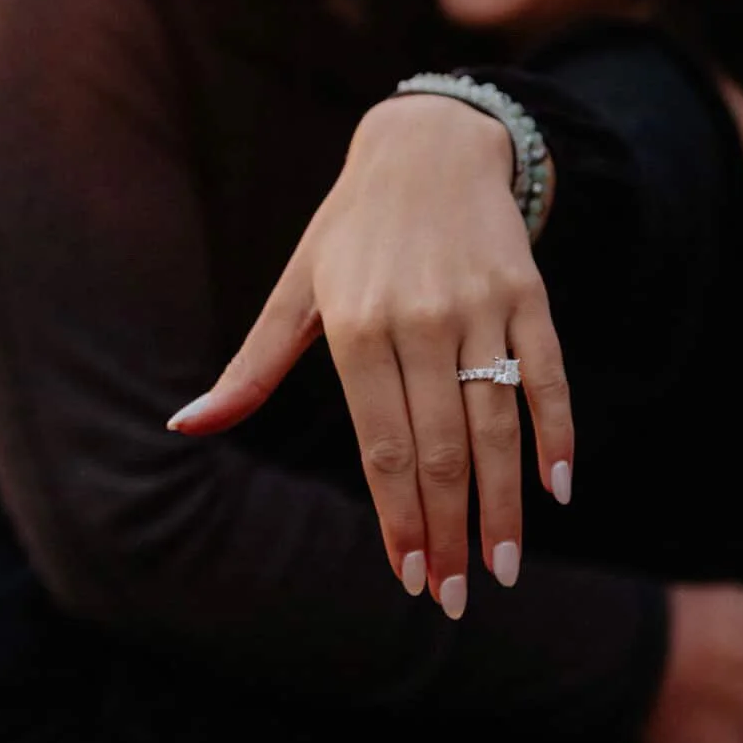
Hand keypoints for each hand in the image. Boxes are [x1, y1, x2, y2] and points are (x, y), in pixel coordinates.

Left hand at [169, 95, 574, 615]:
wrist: (427, 144)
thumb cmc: (350, 232)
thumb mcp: (295, 291)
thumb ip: (252, 368)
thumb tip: (185, 427)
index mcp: (355, 327)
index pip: (382, 448)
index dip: (398, 520)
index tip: (408, 578)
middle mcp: (420, 318)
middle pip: (441, 450)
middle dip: (449, 534)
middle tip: (457, 598)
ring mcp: (481, 305)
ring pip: (497, 424)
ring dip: (504, 505)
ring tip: (503, 567)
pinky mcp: (528, 292)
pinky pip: (548, 374)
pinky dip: (557, 432)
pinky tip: (557, 490)